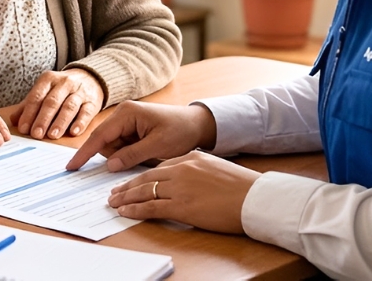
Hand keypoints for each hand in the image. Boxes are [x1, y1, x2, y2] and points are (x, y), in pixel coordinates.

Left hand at [10, 68, 103, 139]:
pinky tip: (74, 132)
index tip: (24, 128)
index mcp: (48, 79)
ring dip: (60, 122)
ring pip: (69, 107)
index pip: (36, 96)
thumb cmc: (62, 89)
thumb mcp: (45, 91)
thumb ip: (29, 104)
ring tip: (52, 135)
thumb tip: (13, 120)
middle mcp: (64, 83)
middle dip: (43, 119)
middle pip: (52, 102)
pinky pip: (86, 112)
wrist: (90, 78)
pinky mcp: (93, 101)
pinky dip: (80, 122)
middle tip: (36, 134)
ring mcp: (80, 92)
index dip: (29, 113)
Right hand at [66, 101, 216, 171]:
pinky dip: (131, 154)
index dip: (84, 153)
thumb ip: (132, 155)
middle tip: (144, 157)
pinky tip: (147, 151)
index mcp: (126, 114)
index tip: (71, 167)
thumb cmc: (181, 131)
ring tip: (150, 153)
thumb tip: (110, 165)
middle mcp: (122, 115)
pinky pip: (122, 147)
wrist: (198, 124)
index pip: (99, 136)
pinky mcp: (131, 129)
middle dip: (118, 156)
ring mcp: (126, 121)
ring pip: (113, 148)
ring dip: (126, 156)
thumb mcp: (158, 146)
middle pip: (105, 143)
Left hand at [106, 150, 259, 234]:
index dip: (143, 176)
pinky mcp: (182, 206)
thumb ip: (198, 172)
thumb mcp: (216, 170)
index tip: (133, 181)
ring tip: (114, 202)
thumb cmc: (243, 188)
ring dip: (126, 197)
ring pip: (144, 190)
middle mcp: (182, 169)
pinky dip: (135, 209)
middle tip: (115, 191)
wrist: (257, 198)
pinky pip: (151, 207)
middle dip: (128, 185)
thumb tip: (187, 183)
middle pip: (146, 177)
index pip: (160, 167)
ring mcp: (180, 187)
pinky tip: (125, 212)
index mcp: (191, 158)